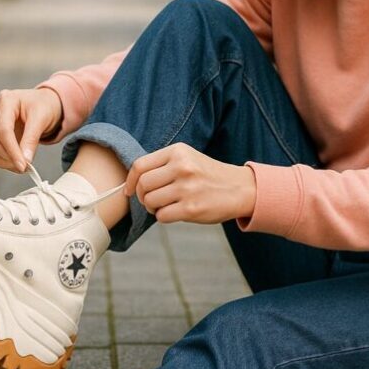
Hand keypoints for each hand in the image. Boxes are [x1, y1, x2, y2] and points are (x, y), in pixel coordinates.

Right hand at [0, 88, 63, 172]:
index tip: (23, 166)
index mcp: (6, 100)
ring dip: (7, 162)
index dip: (12, 151)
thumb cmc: (43, 106)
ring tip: (25, 164)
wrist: (43, 104)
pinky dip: (4, 162)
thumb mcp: (42, 119)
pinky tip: (18, 161)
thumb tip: (25, 160)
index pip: (3, 130)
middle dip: (10, 158)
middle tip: (27, 168)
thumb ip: (32, 139)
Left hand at [123, 143, 256, 223]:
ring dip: (153, 208)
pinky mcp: (191, 208)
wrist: (240, 188)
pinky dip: (164, 217)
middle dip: (142, 196)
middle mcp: (182, 167)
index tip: (129, 190)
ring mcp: (187, 188)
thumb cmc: (208, 175)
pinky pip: (162, 216)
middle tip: (152, 200)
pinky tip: (175, 212)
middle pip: (143, 185)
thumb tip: (132, 181)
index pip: (140, 165)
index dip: (130, 180)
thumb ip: (162, 164)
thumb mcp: (187, 158)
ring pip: (150, 202)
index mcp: (178, 152)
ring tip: (165, 205)